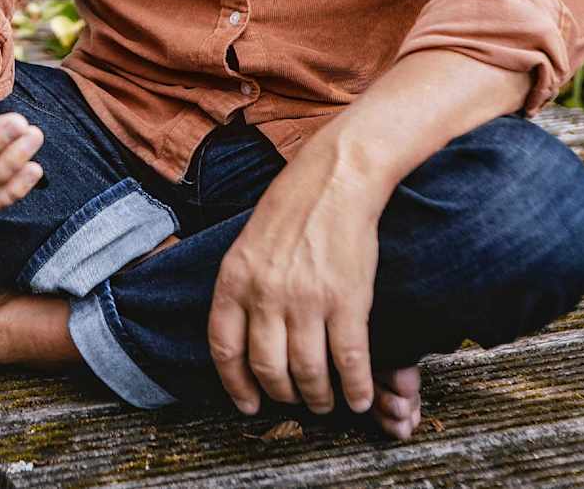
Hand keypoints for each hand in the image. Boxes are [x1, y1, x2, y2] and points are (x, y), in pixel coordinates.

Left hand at [208, 144, 390, 415]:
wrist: (336, 179)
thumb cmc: (292, 209)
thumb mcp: (245, 246)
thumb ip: (240, 288)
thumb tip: (238, 332)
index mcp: (234, 281)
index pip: (224, 348)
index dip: (235, 384)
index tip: (247, 404)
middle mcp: (265, 296)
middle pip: (267, 368)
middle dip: (281, 395)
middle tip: (295, 403)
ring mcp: (307, 300)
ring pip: (307, 372)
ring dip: (318, 397)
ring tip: (326, 403)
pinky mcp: (348, 301)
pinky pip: (349, 361)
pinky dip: (354, 388)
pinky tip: (358, 399)